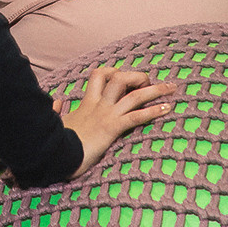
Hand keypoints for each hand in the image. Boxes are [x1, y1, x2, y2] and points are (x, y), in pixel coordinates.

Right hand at [61, 67, 177, 177]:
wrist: (56, 155)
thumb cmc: (56, 141)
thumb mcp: (57, 121)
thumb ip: (57, 109)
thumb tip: (57, 101)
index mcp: (86, 102)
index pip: (100, 76)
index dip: (113, 71)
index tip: (123, 75)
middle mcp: (98, 105)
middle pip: (120, 78)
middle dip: (137, 76)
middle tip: (148, 82)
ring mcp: (106, 115)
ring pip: (134, 95)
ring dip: (155, 89)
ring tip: (171, 88)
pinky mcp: (111, 128)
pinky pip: (136, 116)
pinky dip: (153, 111)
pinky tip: (167, 108)